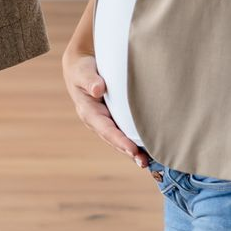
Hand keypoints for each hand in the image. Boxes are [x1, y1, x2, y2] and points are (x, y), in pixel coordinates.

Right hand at [61, 49, 149, 167]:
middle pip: (115, 140)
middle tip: (144, 162)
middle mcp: (98, 122)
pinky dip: (135, 141)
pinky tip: (149, 148)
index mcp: (89, 113)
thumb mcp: (83, 72)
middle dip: (129, 152)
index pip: (106, 130)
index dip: (119, 140)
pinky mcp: (114, 119)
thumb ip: (90, 80)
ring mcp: (106, 122)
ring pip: (121, 139)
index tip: (132, 150)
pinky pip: (125, 132)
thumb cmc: (82, 69)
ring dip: (134, 151)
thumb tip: (97, 90)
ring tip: (148, 162)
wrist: (81, 67)